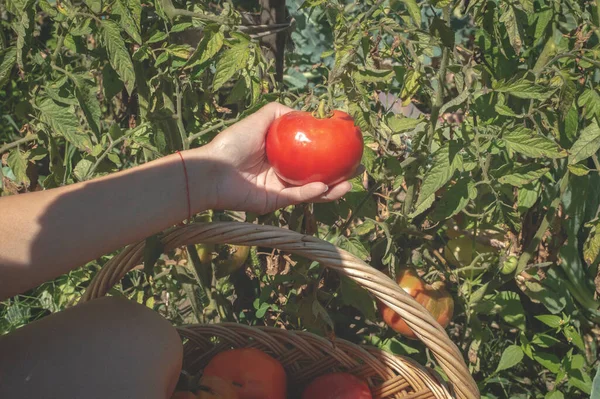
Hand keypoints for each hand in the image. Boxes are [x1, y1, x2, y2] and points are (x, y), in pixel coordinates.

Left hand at [200, 102, 354, 213]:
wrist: (213, 171)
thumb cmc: (233, 144)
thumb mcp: (258, 119)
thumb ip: (279, 113)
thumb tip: (304, 112)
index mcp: (281, 154)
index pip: (310, 153)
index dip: (328, 150)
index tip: (346, 144)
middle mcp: (283, 172)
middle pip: (316, 174)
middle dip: (338, 174)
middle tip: (356, 168)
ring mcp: (280, 189)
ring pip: (312, 191)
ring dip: (331, 189)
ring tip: (348, 184)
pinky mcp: (274, 203)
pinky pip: (298, 198)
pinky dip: (311, 194)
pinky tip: (324, 187)